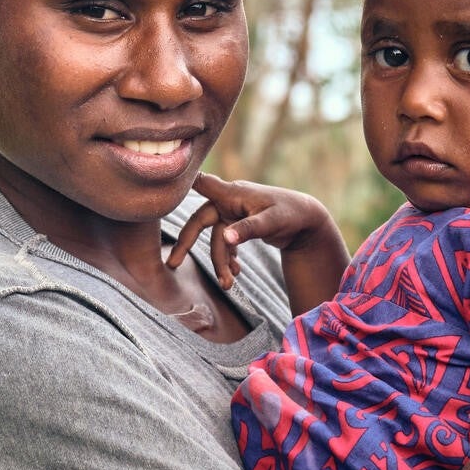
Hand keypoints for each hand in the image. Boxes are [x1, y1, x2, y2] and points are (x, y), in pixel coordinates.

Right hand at [166, 173, 335, 290]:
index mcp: (233, 194)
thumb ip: (248, 229)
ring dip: (220, 262)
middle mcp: (229, 201)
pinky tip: (236, 272)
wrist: (306, 219)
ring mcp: (232, 213)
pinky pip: (226, 243)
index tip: (162, 187)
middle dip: (187, 243)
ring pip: (216, 239)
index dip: (182, 184)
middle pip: (200, 221)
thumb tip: (226, 238)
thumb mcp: (272, 221)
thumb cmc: (290, 213)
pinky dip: (229, 258)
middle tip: (172, 264)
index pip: (202, 184)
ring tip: (228, 284)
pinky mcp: (238, 225)